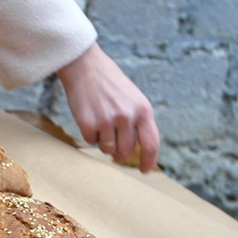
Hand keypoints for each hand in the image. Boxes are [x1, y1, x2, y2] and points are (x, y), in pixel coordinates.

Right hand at [57, 43, 159, 172]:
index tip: (144, 170)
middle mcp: (127, 116)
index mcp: (143, 110)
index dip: (149, 160)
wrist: (86, 67)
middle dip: (119, 154)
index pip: (151, 143)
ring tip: (100, 123)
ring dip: (103, 142)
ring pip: (107, 149)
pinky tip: (89, 116)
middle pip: (126, 152)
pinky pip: (90, 141)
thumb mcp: (133, 99)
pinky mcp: (88, 123)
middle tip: (113, 148)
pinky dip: (89, 134)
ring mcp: (107, 121)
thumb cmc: (110, 84)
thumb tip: (135, 150)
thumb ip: (138, 122)